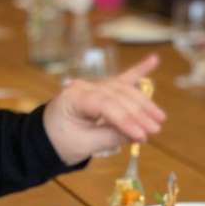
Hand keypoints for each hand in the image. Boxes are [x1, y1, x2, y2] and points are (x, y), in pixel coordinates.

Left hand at [43, 54, 166, 163]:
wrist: (45, 138)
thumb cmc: (60, 142)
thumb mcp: (83, 145)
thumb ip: (110, 137)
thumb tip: (138, 134)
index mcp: (74, 98)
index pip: (106, 105)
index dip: (126, 120)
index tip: (141, 135)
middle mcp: (85, 86)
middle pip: (118, 96)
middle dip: (139, 113)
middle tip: (155, 130)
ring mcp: (94, 85)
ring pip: (124, 89)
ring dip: (144, 102)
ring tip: (160, 117)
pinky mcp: (102, 89)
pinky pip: (122, 79)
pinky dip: (138, 70)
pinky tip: (154, 60)